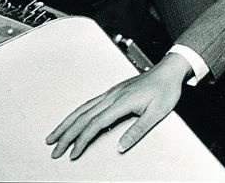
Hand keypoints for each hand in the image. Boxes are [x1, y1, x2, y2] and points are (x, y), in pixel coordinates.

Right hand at [46, 53, 190, 158]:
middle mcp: (113, 96)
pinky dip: (77, 113)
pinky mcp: (114, 92)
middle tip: (54, 150)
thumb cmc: (166, 89)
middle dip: (66, 135)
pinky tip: (73, 120)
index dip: (81, 140)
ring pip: (83, 109)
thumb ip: (137, 130)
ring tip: (54, 136)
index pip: (95, 124)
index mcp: (122, 102)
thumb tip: (121, 146)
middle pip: (83, 117)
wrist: (170, 71)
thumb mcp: (157, 113)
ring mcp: (112, 93)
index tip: (73, 153)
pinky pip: (89, 103)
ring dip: (66, 123)